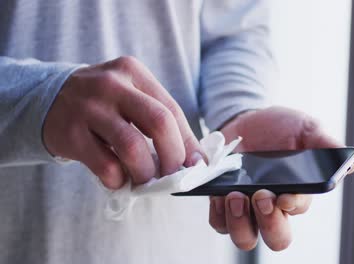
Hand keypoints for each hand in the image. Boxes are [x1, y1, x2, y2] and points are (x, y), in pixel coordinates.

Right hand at [43, 56, 203, 188]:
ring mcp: (89, 108)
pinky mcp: (71, 133)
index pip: (172, 110)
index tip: (197, 165)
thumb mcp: (130, 96)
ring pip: (133, 147)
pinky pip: (106, 165)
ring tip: (144, 179)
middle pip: (159, 123)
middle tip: (172, 175)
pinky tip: (118, 179)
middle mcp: (112, 85)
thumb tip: (194, 159)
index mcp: (133, 73)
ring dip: (146, 172)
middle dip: (173, 157)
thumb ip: (159, 120)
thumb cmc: (102, 103)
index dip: (188, 142)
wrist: (48, 98)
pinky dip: (119, 180)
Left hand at [209, 106, 353, 250]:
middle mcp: (273, 208)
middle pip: (276, 238)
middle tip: (261, 196)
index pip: (298, 210)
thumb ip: (325, 144)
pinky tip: (220, 194)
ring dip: (239, 221)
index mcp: (297, 193)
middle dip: (270, 223)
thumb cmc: (280, 128)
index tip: (284, 195)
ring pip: (245, 238)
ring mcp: (247, 209)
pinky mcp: (224, 205)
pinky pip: (219, 223)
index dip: (293, 206)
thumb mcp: (304, 128)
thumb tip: (352, 164)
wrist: (246, 121)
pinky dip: (218, 214)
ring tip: (235, 195)